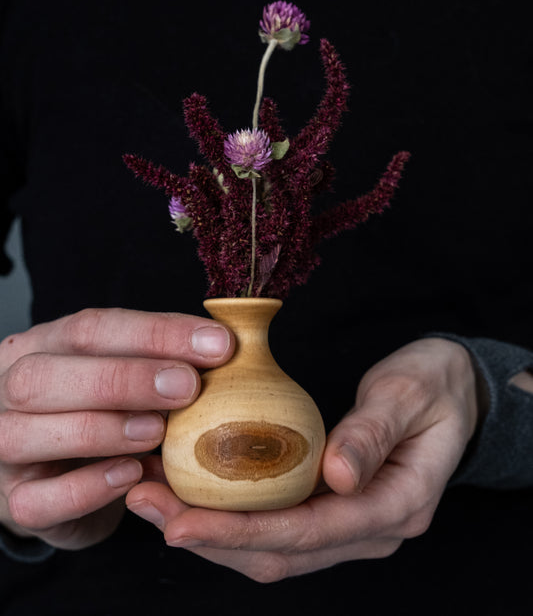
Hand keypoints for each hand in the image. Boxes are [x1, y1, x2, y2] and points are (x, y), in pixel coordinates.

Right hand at [0, 308, 233, 549]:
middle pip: (44, 375)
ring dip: (102, 429)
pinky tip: (131, 475)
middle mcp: (9, 390)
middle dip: (123, 378)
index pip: (89, 328)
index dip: (155, 333)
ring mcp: (4, 448)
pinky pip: (37, 500)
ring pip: (25, 434)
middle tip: (187, 386)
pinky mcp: (17, 501)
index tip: (217, 344)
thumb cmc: (109, 411)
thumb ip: (164, 359)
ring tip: (159, 432)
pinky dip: (88, 487)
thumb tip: (226, 343)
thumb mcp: (131, 374)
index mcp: (42, 346)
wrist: (70, 474)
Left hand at [126, 337, 478, 581]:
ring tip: (151, 500)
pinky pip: (275, 523)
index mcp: (398, 506)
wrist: (452, 390)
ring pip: (272, 547)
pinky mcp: (331, 507)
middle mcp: (370, 529)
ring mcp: (350, 522)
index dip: (243, 533)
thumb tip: (336, 476)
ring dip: (210, 531)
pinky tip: (189, 491)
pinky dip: (229, 514)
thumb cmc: (433, 385)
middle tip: (146, 505)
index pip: (310, 532)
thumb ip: (374, 434)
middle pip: (281, 553)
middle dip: (209, 538)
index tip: (182, 523)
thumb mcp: (409, 397)